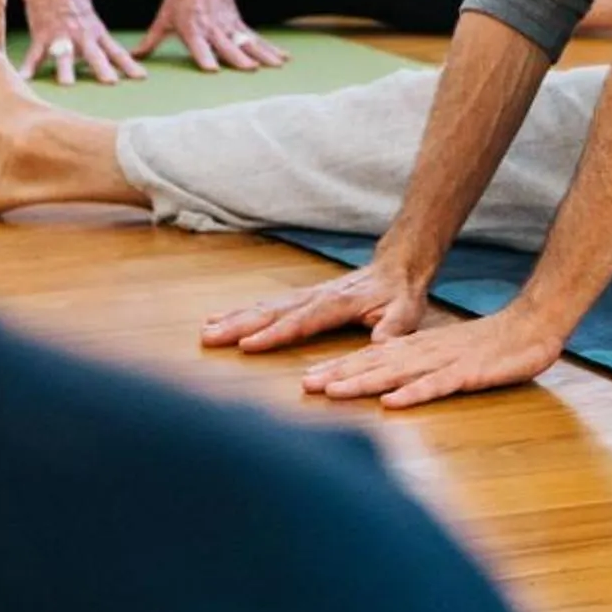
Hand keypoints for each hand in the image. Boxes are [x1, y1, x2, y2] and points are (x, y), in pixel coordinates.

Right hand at [17, 0, 143, 85]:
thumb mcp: (89, 14)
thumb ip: (95, 34)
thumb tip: (103, 51)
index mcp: (95, 30)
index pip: (116, 51)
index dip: (129, 65)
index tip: (141, 78)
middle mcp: (81, 34)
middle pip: (94, 55)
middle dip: (103, 69)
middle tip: (111, 83)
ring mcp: (61, 35)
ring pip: (64, 55)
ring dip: (66, 70)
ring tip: (67, 85)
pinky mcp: (42, 34)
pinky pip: (35, 54)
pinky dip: (29, 67)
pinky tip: (25, 78)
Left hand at [140, 0, 288, 72]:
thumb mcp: (164, 17)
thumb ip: (151, 40)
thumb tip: (135, 56)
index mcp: (192, 28)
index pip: (198, 45)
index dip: (204, 56)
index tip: (212, 69)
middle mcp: (212, 28)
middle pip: (227, 46)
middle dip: (238, 58)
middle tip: (250, 69)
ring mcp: (228, 26)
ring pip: (247, 43)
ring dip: (262, 55)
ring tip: (274, 66)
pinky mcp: (239, 23)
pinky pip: (256, 38)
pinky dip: (271, 48)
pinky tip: (283, 58)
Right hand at [202, 261, 428, 354]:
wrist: (397, 265)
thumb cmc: (400, 295)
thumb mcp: (405, 313)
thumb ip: (392, 328)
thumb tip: (380, 344)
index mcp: (339, 304)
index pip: (302, 321)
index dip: (276, 334)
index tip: (248, 345)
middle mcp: (317, 296)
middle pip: (273, 312)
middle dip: (240, 325)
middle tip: (210, 337)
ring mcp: (307, 295)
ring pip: (265, 306)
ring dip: (235, 317)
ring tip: (206, 328)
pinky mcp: (302, 297)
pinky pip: (268, 304)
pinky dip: (243, 310)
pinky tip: (221, 318)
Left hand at [300, 309, 567, 409]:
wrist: (533, 325)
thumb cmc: (490, 346)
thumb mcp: (448, 355)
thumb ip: (419, 366)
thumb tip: (388, 383)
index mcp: (419, 348)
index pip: (372, 357)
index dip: (339, 368)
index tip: (307, 380)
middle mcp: (425, 351)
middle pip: (376, 364)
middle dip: (339, 375)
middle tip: (305, 386)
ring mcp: (447, 361)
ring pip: (398, 373)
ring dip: (364, 382)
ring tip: (334, 392)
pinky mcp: (470, 373)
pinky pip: (438, 385)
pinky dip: (414, 394)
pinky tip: (393, 403)